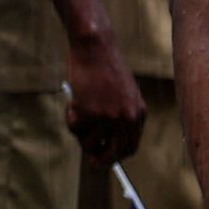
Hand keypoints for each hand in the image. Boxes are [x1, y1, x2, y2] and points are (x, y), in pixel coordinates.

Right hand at [63, 31, 145, 167]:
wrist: (95, 47)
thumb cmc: (105, 68)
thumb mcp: (124, 93)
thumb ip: (121, 115)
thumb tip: (106, 142)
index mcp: (138, 114)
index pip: (130, 147)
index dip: (117, 156)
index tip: (105, 159)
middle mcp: (127, 118)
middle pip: (113, 153)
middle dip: (100, 159)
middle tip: (90, 160)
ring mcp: (109, 117)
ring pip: (88, 142)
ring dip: (79, 131)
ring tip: (78, 109)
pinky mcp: (90, 112)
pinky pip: (74, 127)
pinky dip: (70, 116)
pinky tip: (74, 99)